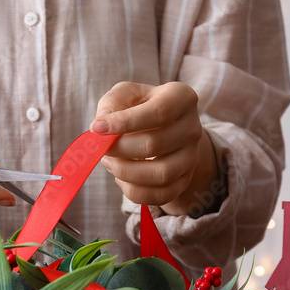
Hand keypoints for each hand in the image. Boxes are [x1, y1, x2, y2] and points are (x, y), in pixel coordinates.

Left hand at [90, 81, 221, 216]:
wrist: (163, 126)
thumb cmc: (140, 106)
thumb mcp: (126, 94)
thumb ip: (111, 103)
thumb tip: (100, 127)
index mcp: (181, 98)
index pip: (159, 112)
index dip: (125, 122)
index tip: (97, 128)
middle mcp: (192, 128)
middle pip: (155, 145)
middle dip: (120, 149)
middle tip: (102, 147)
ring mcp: (191, 157)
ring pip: (161, 175)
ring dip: (126, 172)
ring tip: (109, 162)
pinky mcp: (184, 180)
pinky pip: (161, 195)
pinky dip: (134, 191)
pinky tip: (121, 178)